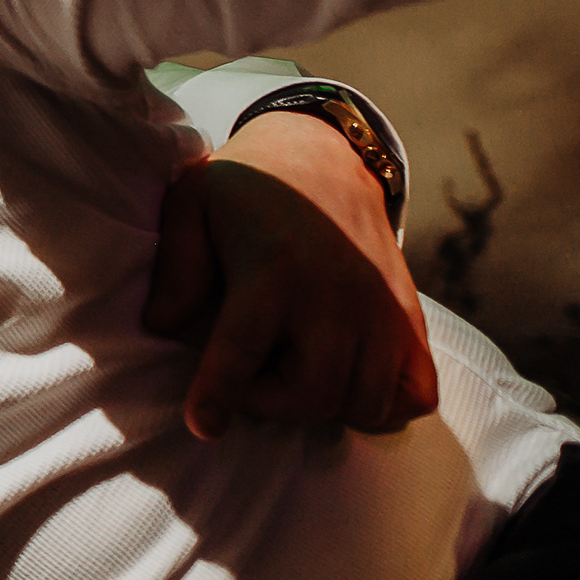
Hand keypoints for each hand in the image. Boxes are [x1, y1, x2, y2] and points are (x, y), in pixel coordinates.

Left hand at [144, 112, 434, 439]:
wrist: (324, 154)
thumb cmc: (246, 185)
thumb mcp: (192, 203)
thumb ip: (176, 265)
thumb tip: (162, 326)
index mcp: (274, 266)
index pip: (244, 346)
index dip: (220, 392)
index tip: (205, 425)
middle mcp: (336, 294)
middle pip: (312, 392)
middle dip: (269, 403)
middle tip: (247, 378)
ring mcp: (382, 310)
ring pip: (364, 402)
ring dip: (323, 406)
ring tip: (292, 372)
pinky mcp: (410, 319)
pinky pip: (417, 394)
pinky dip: (385, 406)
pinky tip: (348, 381)